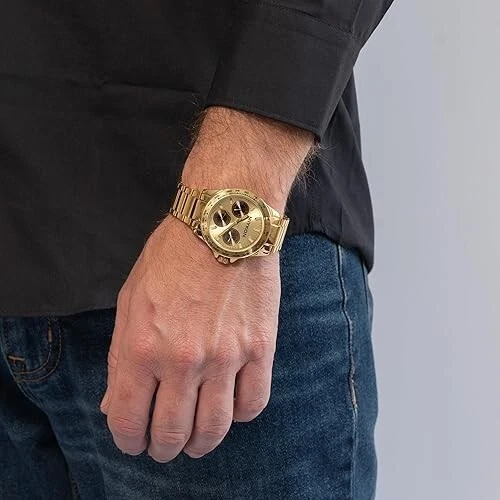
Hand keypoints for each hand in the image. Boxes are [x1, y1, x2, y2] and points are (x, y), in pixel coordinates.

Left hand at [100, 214, 280, 461]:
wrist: (223, 224)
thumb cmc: (172, 257)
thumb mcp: (129, 301)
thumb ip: (119, 358)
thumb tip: (114, 404)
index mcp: (141, 348)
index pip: (129, 420)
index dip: (128, 441)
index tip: (133, 441)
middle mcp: (183, 360)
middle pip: (172, 433)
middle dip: (162, 449)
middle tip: (162, 446)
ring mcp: (226, 357)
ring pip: (214, 429)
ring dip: (200, 444)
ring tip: (195, 442)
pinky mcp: (260, 349)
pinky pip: (252, 404)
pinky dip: (238, 417)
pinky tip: (229, 407)